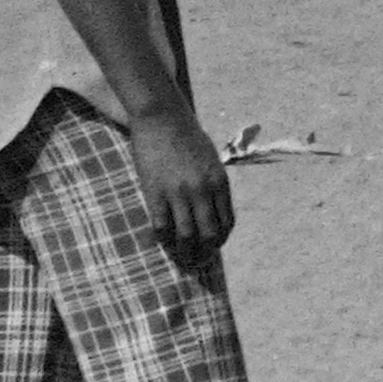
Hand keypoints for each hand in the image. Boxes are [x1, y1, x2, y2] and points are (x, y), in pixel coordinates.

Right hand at [125, 101, 231, 256]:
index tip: (215, 247)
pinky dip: (163, 240)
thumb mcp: (212, 161)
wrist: (164, 119)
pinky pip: (161, 226)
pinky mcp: (155, 193)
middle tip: (199, 262)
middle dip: (206, 253)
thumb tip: (211, 210)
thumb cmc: (189, 138)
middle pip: (209, 234)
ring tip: (183, 261)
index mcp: (220, 182)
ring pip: (185, 236)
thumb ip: (213, 185)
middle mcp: (203, 191)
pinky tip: (163, 243)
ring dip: (185, 253)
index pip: (227, 222)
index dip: (222, 239)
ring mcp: (178, 194)